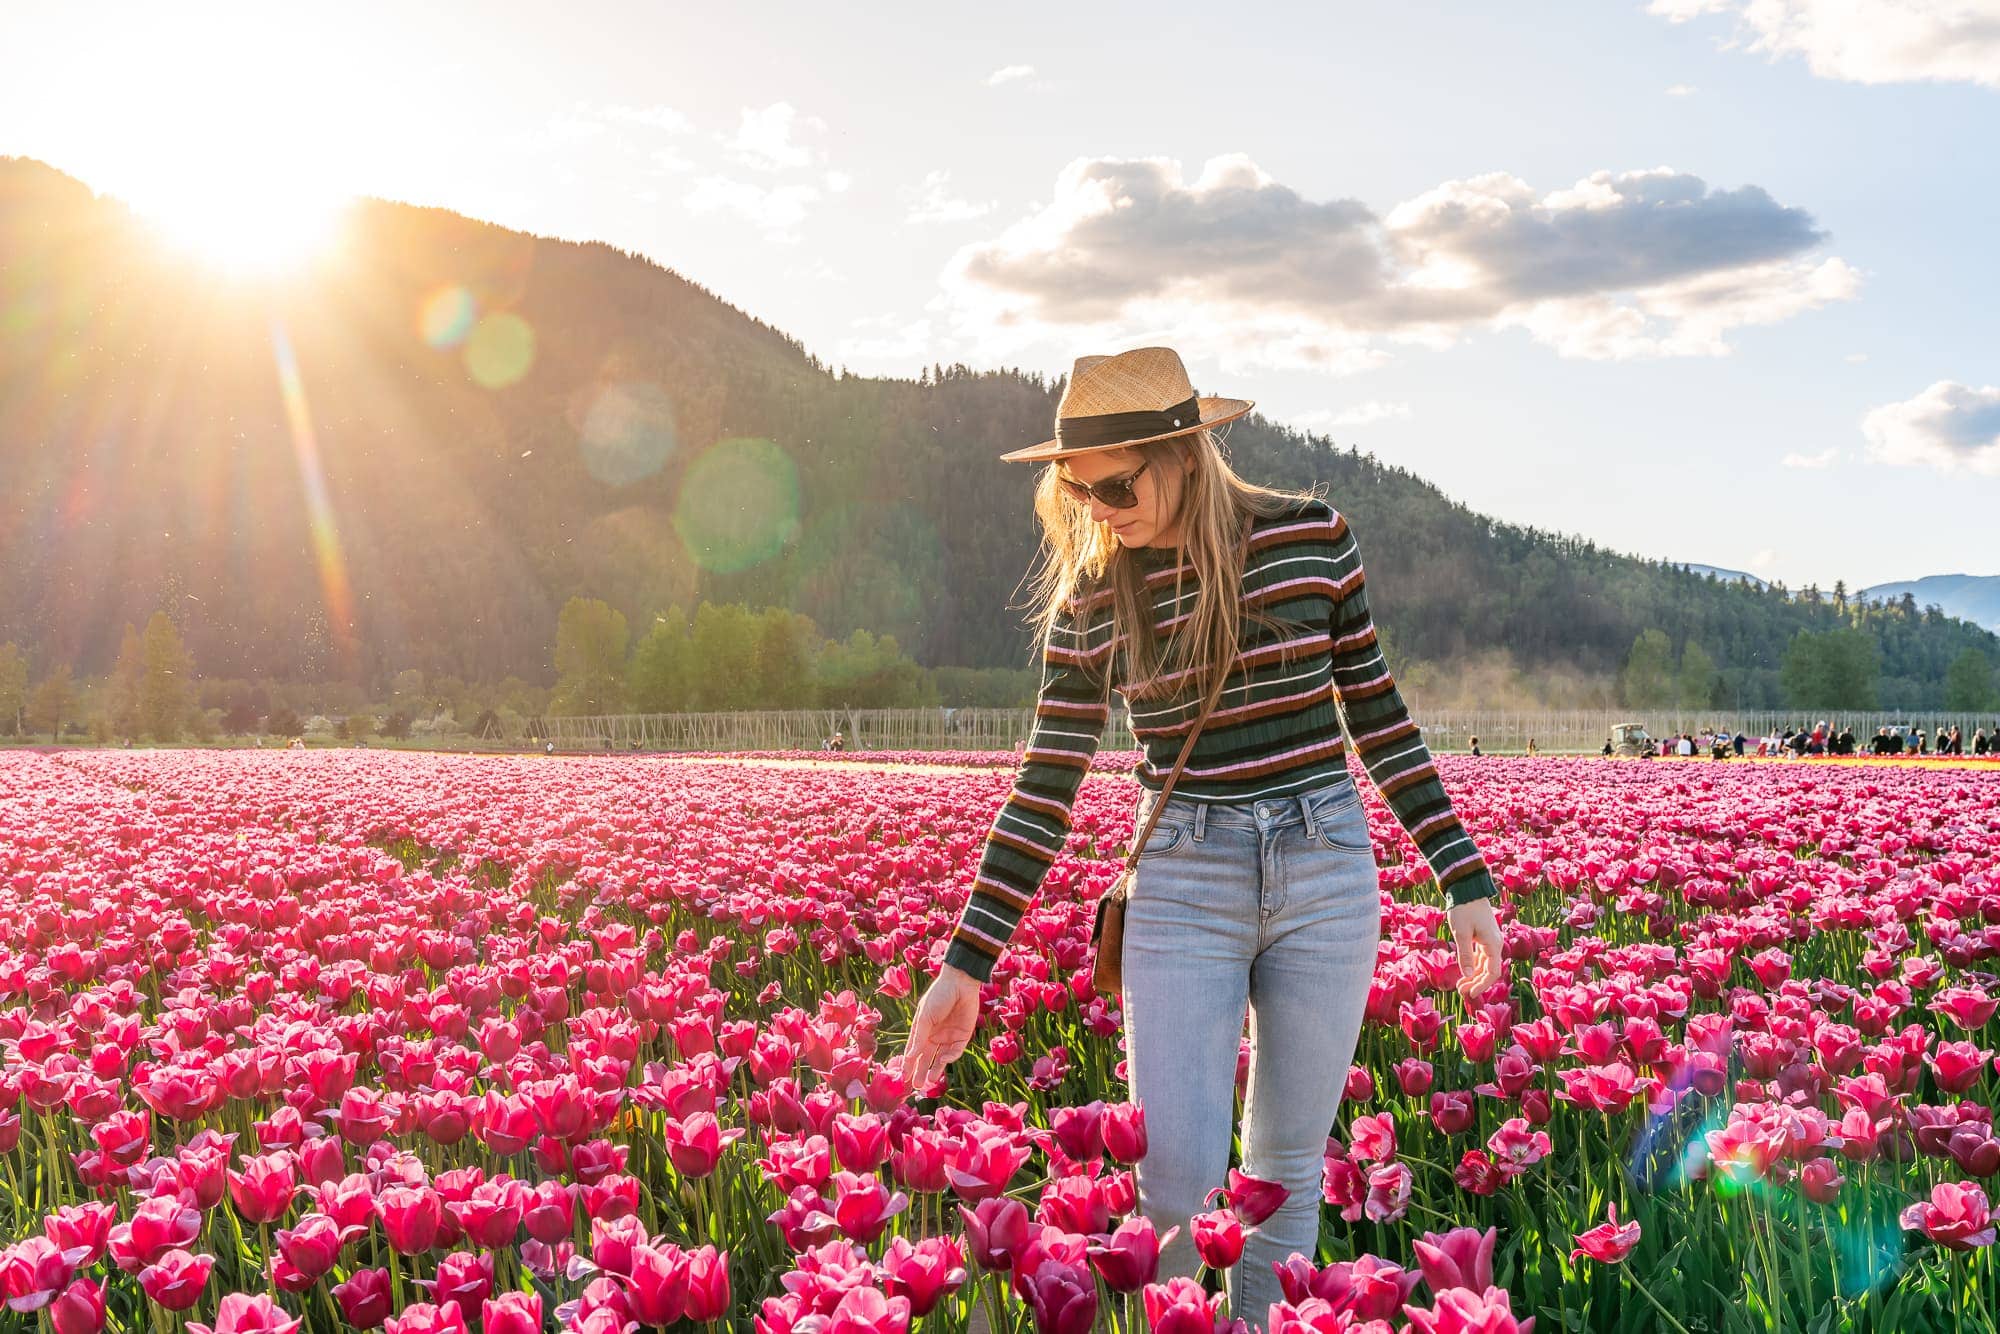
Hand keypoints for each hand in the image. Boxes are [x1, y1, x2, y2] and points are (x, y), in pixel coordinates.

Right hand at [896, 964, 982, 1091]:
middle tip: (916, 1086)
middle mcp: (935, 1034)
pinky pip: (955, 1051)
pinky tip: (943, 1060)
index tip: (904, 1078)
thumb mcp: (925, 1017)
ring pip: (940, 1059)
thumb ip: (919, 1038)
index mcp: (922, 1029)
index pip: (914, 1050)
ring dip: (935, 1070)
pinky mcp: (963, 1036)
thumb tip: (909, 1056)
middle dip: (920, 1071)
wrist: (961, 983)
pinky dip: (949, 1058)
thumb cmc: (938, 996)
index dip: (909, 1064)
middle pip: (926, 1058)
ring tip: (929, 1081)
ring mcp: (949, 1036)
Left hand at [1447, 896, 1506, 1000]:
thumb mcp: (1461, 933)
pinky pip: (1481, 956)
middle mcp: (1495, 944)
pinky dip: (1474, 965)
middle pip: (1490, 971)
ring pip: (1485, 964)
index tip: (1468, 994)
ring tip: (1460, 985)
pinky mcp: (1483, 936)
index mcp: (1493, 944)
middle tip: (1461, 991)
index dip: (1482, 986)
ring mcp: (1490, 940)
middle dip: (1477, 983)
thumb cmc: (1464, 909)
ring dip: (1474, 975)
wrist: (1467, 889)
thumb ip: (1465, 955)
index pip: (1492, 973)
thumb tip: (1467, 976)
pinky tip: (1465, 971)